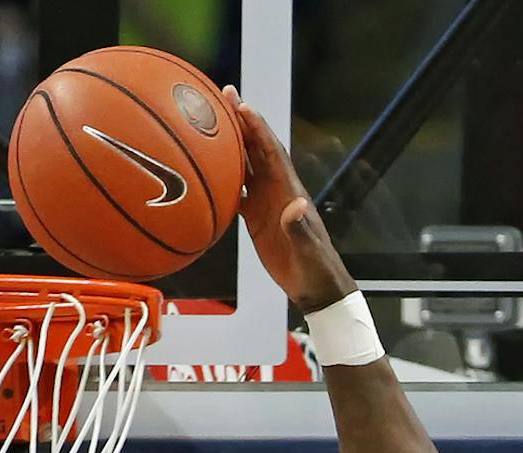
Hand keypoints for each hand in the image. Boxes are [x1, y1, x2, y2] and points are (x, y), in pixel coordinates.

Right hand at [225, 89, 358, 314]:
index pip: (272, 153)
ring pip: (246, 165)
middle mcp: (278, 191)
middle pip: (257, 149)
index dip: (259, 129)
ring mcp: (266, 203)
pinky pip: (238, 191)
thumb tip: (295, 205)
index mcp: (290, 192)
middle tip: (223, 93)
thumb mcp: (309, 250)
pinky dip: (224, 176)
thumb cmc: (316, 269)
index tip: (243, 105)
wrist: (314, 289)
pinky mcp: (257, 218)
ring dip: (231, 142)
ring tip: (210, 119)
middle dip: (242, 121)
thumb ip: (301, 228)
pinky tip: (206, 166)